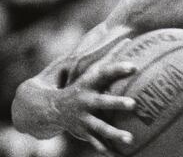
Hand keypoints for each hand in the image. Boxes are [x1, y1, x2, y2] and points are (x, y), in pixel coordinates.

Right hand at [53, 39, 137, 154]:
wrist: (48, 107)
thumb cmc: (78, 84)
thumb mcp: (87, 69)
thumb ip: (107, 56)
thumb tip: (128, 37)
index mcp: (87, 84)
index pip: (104, 73)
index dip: (118, 68)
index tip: (134, 66)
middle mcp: (84, 101)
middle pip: (102, 102)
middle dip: (117, 104)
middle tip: (134, 104)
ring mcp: (82, 118)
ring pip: (100, 127)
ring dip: (115, 133)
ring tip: (130, 139)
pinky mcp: (82, 132)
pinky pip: (95, 142)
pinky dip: (105, 149)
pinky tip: (118, 156)